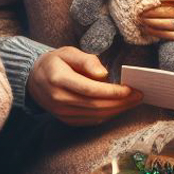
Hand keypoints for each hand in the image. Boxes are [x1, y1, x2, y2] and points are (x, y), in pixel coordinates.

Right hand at [27, 46, 141, 125]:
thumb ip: (87, 61)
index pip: (90, 90)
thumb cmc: (56, 62)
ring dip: (117, 110)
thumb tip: (104, 74)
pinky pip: (90, 121)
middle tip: (139, 95)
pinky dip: (107, 115)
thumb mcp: (69, 52)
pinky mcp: (65, 119)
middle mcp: (58, 99)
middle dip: (121, 102)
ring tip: (134, 101)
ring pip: (94, 115)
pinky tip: (119, 107)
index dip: (113, 92)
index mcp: (58, 80)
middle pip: (95, 105)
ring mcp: (60, 112)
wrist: (33, 78)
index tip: (131, 89)